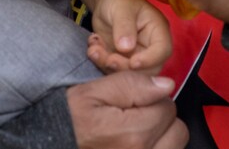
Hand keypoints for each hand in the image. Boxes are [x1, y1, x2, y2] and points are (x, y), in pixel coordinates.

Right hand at [66, 73, 185, 148]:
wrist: (51, 141)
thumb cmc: (69, 120)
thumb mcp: (94, 92)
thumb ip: (132, 85)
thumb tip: (166, 86)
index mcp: (132, 136)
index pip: (167, 107)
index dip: (151, 98)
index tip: (131, 102)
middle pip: (177, 132)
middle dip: (161, 119)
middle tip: (136, 117)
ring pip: (173, 147)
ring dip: (161, 138)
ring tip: (134, 133)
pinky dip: (153, 147)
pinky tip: (134, 144)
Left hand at [85, 0, 172, 73]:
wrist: (105, 2)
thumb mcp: (121, 8)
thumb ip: (124, 26)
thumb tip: (126, 48)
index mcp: (158, 31)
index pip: (162, 51)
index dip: (150, 60)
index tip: (133, 62)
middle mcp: (150, 48)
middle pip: (147, 69)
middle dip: (125, 68)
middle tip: (108, 59)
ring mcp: (135, 57)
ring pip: (127, 73)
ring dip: (108, 65)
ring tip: (94, 50)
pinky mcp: (121, 62)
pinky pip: (113, 70)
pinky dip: (101, 63)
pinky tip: (93, 48)